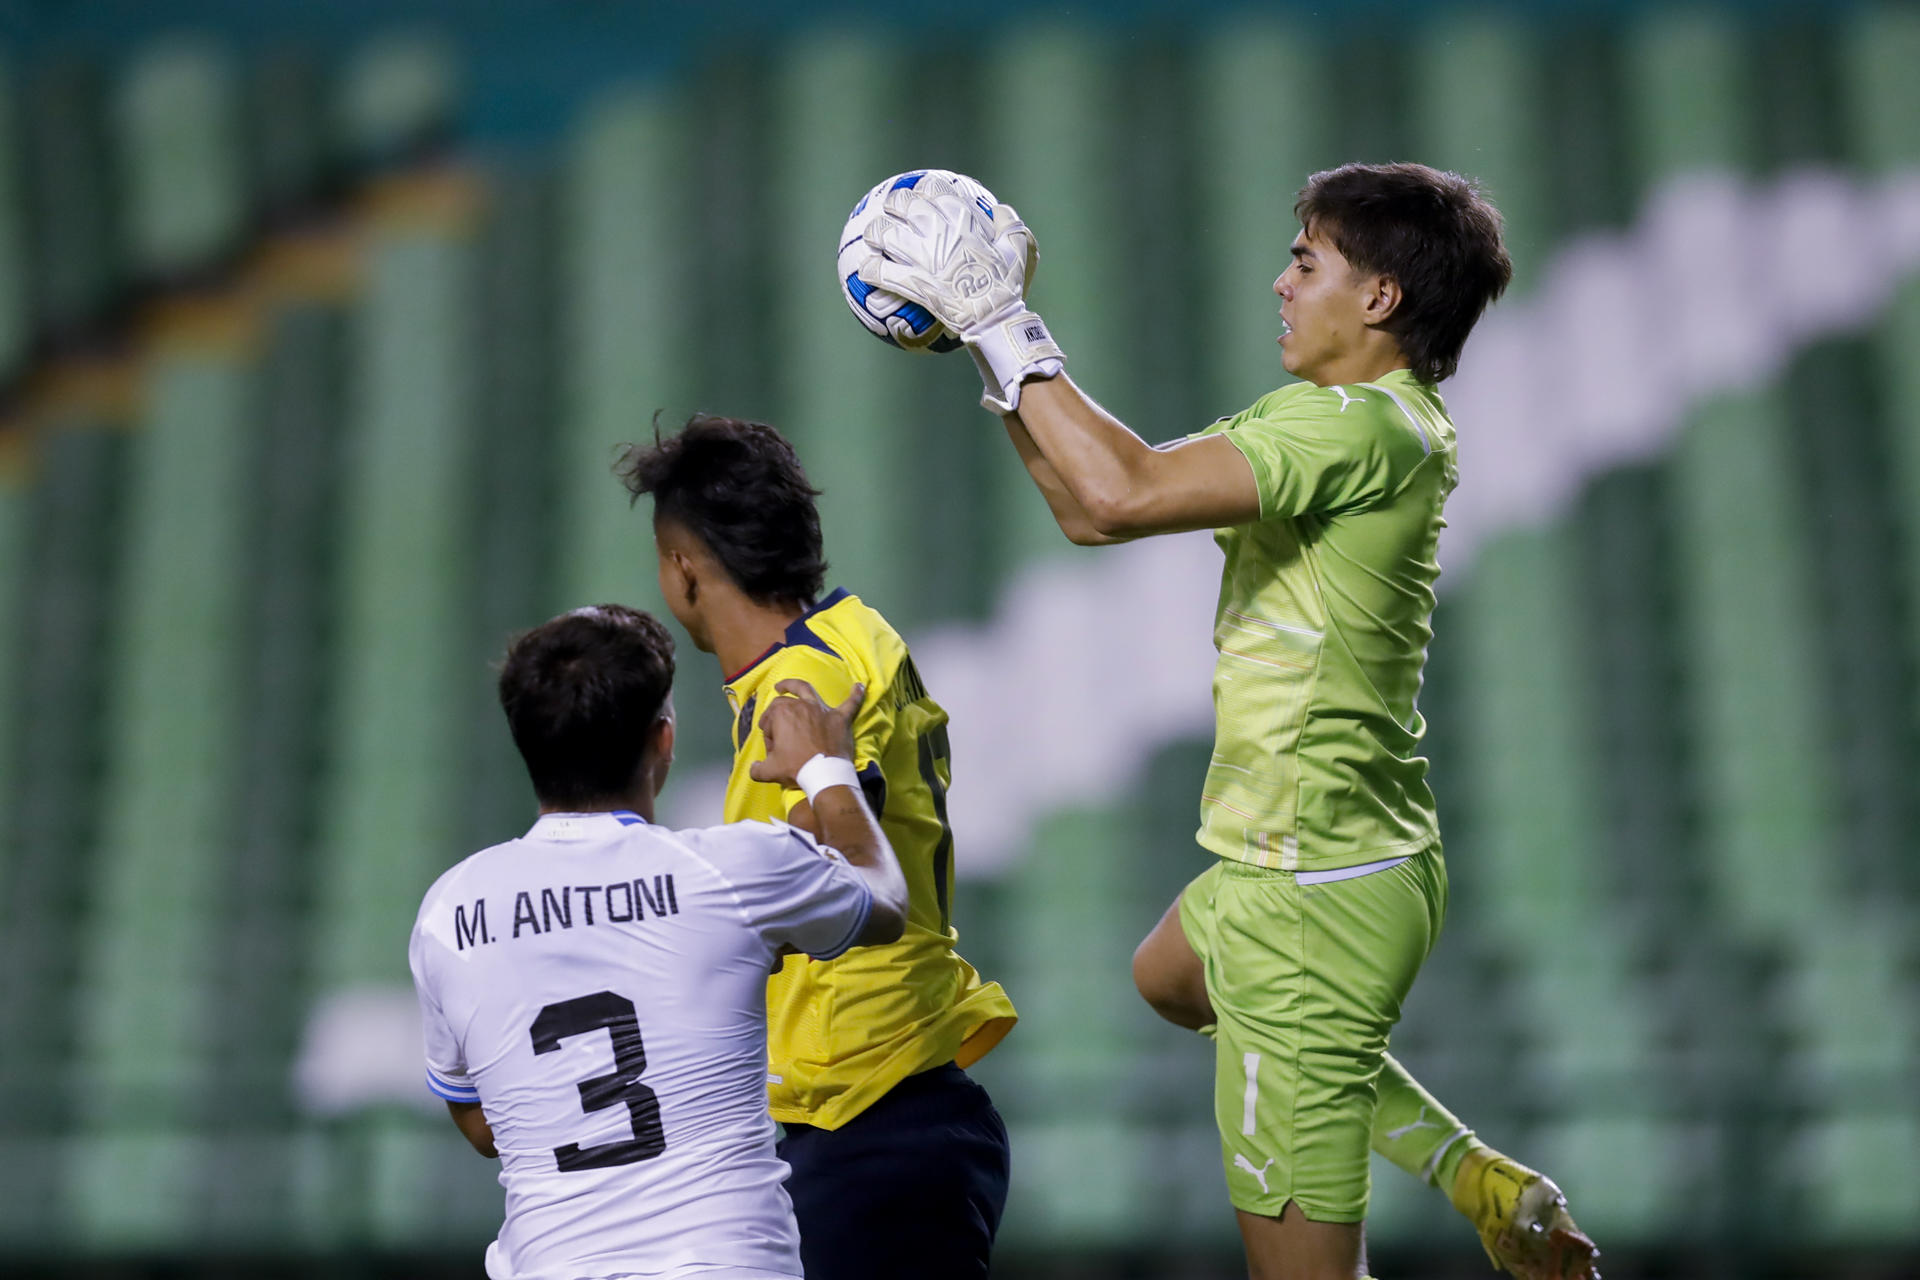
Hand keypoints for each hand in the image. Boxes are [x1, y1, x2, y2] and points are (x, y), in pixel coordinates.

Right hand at [748, 679, 864, 789]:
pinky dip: (856, 695)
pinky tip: (860, 686)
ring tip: (786, 686)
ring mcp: (821, 710)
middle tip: (777, 733)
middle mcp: (801, 706)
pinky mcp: (840, 718)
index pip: (770, 719)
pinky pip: (850, 704)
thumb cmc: (796, 768)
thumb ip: (757, 769)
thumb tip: (753, 768)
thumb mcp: (769, 770)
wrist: (824, 775)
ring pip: (807, 690)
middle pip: (784, 704)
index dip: (768, 734)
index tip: (772, 749)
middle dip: (776, 717)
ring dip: (796, 686)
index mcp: (782, 714)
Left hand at [860, 180, 1065, 411]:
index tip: (919, 193)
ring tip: (874, 238)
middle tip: (891, 212)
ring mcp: (923, 258)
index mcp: (962, 220)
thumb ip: (1008, 224)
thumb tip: (1000, 209)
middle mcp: (938, 233)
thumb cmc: (1007, 285)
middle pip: (903, 204)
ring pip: (886, 234)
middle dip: (893, 204)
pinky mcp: (913, 283)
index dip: (922, 189)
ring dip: (875, 234)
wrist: (994, 318)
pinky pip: (882, 272)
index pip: (934, 190)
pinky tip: (867, 270)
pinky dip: (871, 270)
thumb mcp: (1018, 249)